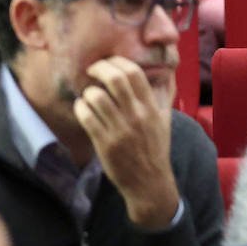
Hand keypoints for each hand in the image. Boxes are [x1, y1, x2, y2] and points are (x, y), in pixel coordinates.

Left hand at [72, 56, 179, 228]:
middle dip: (98, 69)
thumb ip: (164, 95)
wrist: (149, 183)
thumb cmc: (155, 148)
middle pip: (115, 79)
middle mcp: (137, 116)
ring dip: (87, 92)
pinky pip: (86, 117)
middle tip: (91, 71)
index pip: (134, 73)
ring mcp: (120, 130)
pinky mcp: (105, 143)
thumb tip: (167, 71)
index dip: (116, 61)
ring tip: (88, 95)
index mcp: (152, 108)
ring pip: (96, 97)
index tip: (107, 63)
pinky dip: (80, 108)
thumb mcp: (165, 120)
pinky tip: (82, 109)